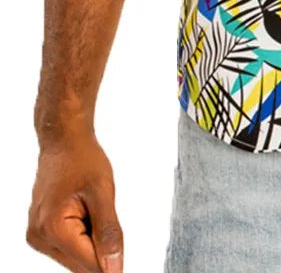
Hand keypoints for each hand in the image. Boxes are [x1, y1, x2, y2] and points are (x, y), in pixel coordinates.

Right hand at [27, 129, 122, 271]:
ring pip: (75, 258)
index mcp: (53, 228)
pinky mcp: (41, 233)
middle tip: (104, 217)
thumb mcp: (103, 194)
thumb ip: (109, 234)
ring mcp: (38, 236)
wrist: (64, 141)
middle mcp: (40, 237)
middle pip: (81, 265)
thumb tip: (115, 268)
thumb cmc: (82, 158)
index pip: (89, 265)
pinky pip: (68, 248)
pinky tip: (84, 213)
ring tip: (91, 210)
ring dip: (90, 242)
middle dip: (99, 249)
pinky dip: (82, 237)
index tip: (122, 258)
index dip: (111, 263)